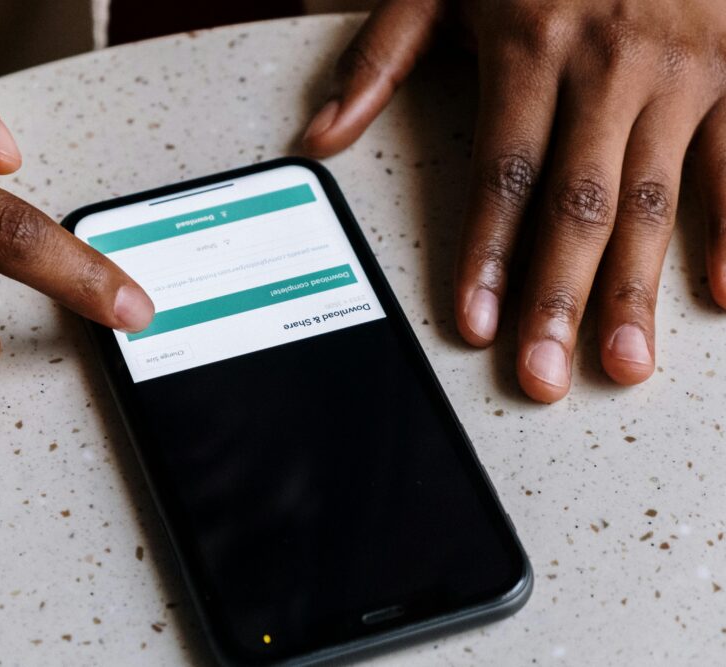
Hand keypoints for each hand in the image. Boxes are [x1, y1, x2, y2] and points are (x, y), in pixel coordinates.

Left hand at [303, 0, 725, 401]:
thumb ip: (380, 55)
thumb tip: (319, 134)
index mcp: (531, 44)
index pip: (504, 173)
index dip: (487, 255)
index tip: (477, 325)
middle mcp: (609, 64)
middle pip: (578, 204)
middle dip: (558, 298)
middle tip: (543, 376)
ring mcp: (683, 68)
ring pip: (655, 198)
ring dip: (637, 288)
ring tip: (622, 363)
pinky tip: (722, 292)